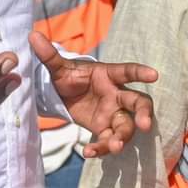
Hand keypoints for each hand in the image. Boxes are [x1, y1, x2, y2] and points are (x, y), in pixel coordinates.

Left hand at [30, 32, 156, 157]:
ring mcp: (112, 114)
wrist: (63, 95)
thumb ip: (49, 55)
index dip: (140, 72)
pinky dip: (101, 148)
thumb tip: (33, 35)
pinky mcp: (104, 129)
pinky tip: (88, 152)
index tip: (154, 75)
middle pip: (138, 103)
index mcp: (108, 75)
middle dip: (143, 113)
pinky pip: (107, 140)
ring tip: (115, 146)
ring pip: (126, 126)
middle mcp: (116, 95)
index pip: (127, 72)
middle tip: (143, 125)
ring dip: (123, 137)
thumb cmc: (68, 77)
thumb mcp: (58, 68)